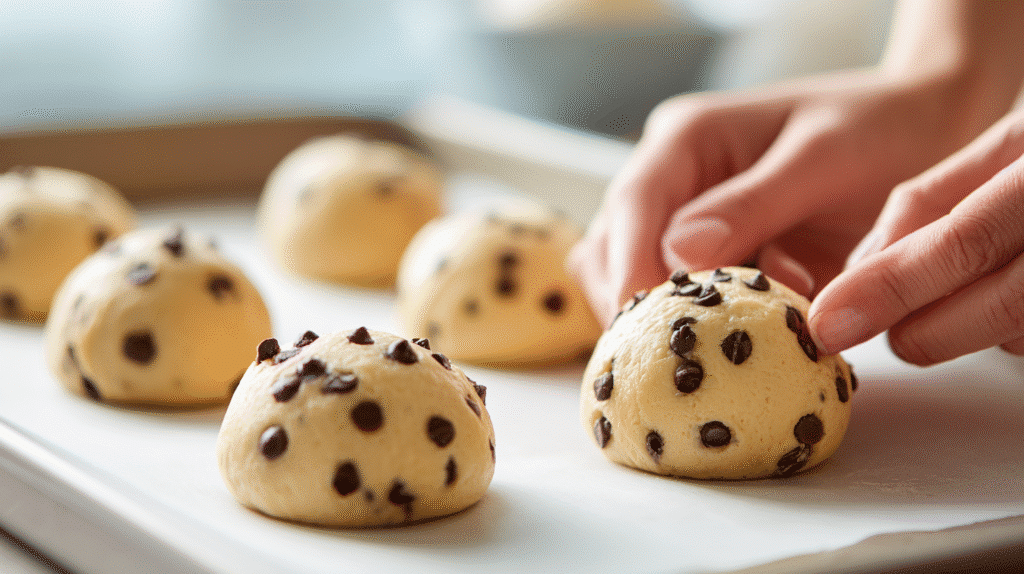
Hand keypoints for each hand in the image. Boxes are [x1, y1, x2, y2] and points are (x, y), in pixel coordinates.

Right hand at [569, 68, 986, 325]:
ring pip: (636, 285)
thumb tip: (682, 255)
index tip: (643, 319)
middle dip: (634, 304)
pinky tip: (744, 346)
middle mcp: (672, 182)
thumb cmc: (877, 129)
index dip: (630, 264)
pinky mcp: (713, 268)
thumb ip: (753, 204)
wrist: (920, 134)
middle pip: (611, 250)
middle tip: (676, 354)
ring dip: (666, 324)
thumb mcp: (822, 158)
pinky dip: (705, 334)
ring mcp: (686, 228)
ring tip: (716, 350)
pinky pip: (686, 310)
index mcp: (686, 140)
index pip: (634, 203)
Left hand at [809, 107, 1023, 364]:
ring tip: (962, 296)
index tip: (830, 322)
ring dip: (972, 332)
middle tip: (890, 332)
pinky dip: (1013, 336)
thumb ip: (927, 206)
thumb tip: (856, 274)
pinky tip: (1009, 297)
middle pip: (1002, 304)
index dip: (891, 287)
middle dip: (924, 331)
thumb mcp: (1003, 149)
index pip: (965, 239)